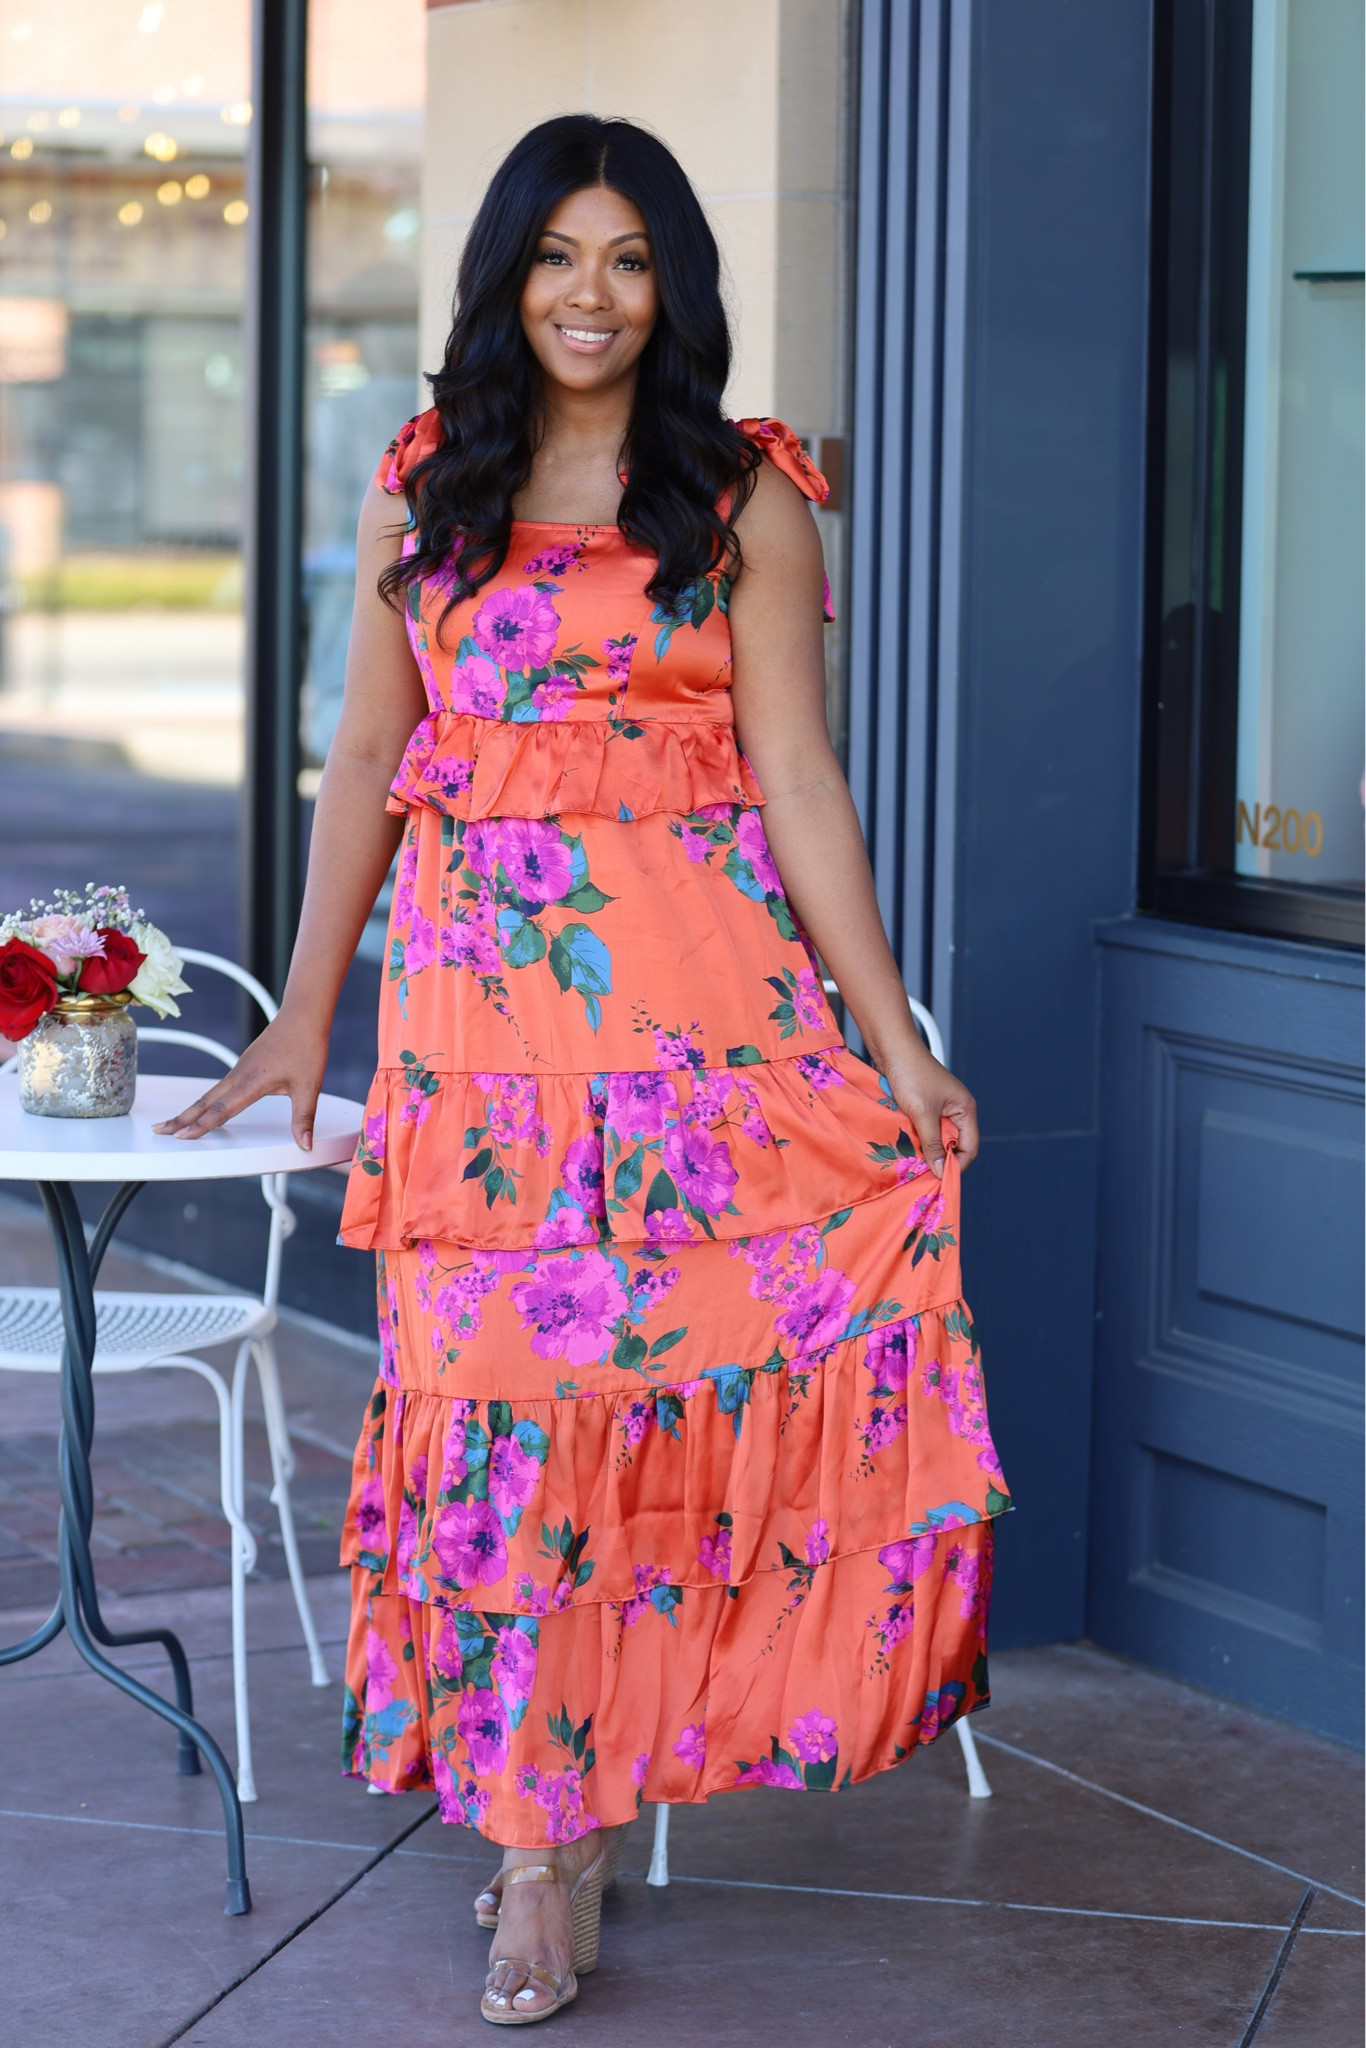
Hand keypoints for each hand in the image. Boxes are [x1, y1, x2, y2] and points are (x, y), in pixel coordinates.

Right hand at [152, 1010, 328, 1149]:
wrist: (303, 1015)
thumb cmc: (306, 1047)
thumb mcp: (309, 1087)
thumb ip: (304, 1118)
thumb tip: (306, 1145)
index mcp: (252, 1082)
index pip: (221, 1110)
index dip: (201, 1126)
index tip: (181, 1137)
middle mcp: (239, 1075)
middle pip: (204, 1102)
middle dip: (181, 1118)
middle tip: (159, 1130)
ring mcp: (239, 1069)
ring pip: (209, 1093)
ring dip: (190, 1109)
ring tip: (175, 1122)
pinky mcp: (244, 1065)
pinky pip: (219, 1086)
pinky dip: (205, 1100)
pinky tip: (203, 1106)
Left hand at [881, 1047, 978, 1175]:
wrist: (892, 1048)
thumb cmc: (911, 1075)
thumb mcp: (923, 1113)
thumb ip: (932, 1143)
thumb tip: (941, 1171)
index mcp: (965, 1109)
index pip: (970, 1147)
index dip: (956, 1164)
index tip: (938, 1177)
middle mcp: (957, 1110)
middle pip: (954, 1144)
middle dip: (939, 1158)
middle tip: (922, 1171)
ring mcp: (940, 1107)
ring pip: (937, 1138)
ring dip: (926, 1148)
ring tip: (912, 1159)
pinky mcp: (924, 1105)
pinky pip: (925, 1129)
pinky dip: (917, 1137)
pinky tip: (905, 1144)